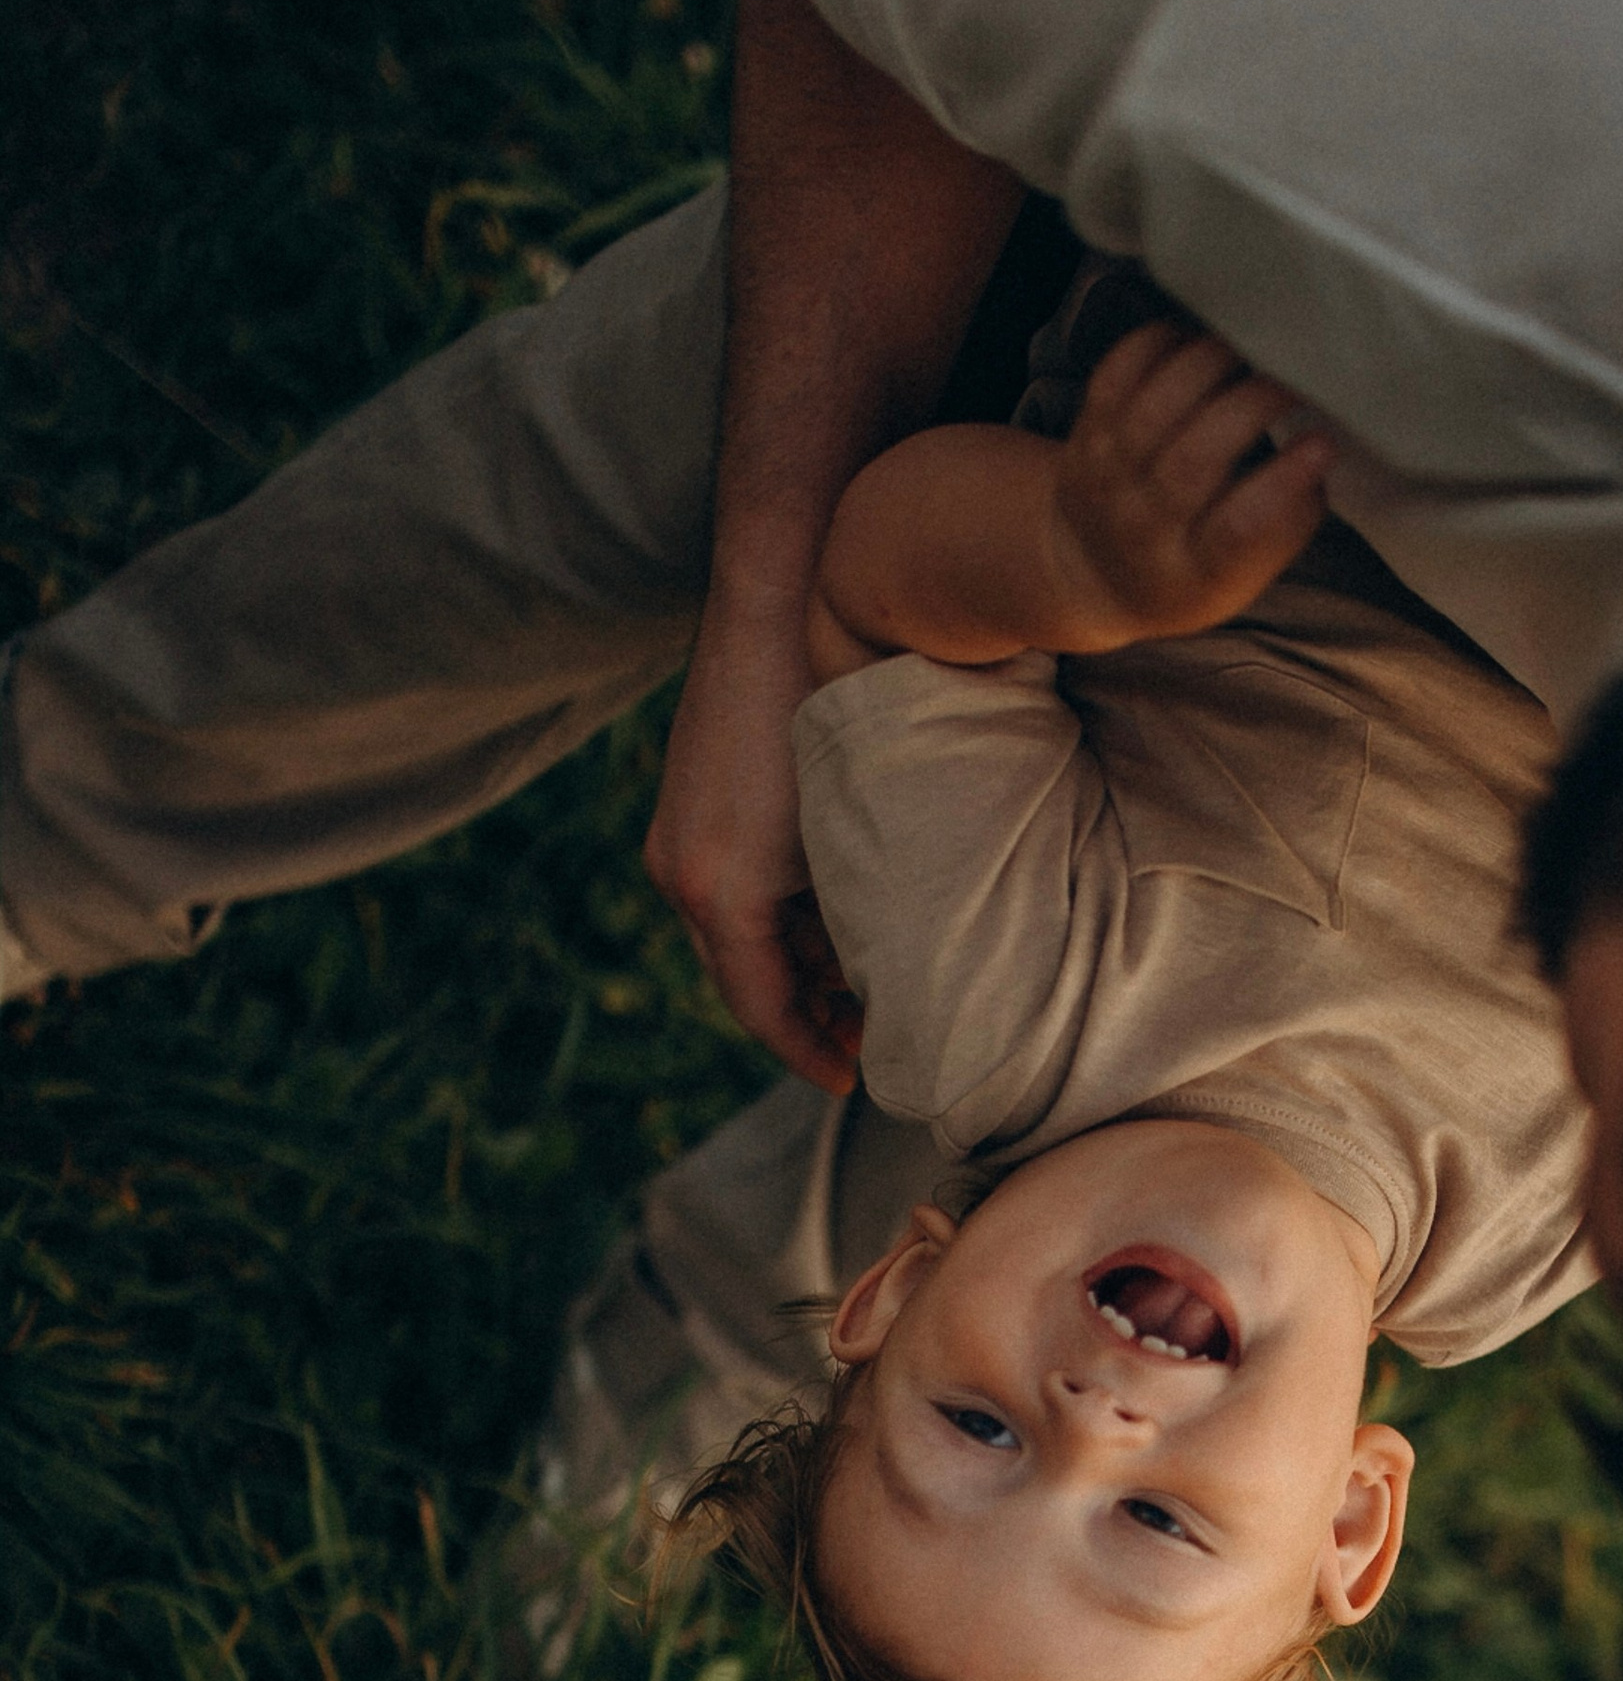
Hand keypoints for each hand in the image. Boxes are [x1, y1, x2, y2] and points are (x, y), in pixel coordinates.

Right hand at [645, 592, 862, 1093]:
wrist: (781, 598)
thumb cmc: (832, 712)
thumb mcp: (859, 834)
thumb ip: (863, 917)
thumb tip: (890, 984)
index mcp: (718, 895)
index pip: (762, 1011)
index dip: (811, 1054)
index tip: (856, 1082)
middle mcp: (679, 872)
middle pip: (743, 978)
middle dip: (807, 1014)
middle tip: (869, 1036)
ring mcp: (675, 835)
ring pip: (737, 933)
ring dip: (796, 962)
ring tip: (862, 977)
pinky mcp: (687, 802)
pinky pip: (730, 887)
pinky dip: (779, 913)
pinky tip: (834, 907)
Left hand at [1044, 321, 1333, 645]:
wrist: (1094, 571)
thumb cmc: (1194, 568)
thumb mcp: (1245, 575)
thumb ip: (1287, 521)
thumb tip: (1321, 448)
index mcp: (1193, 575)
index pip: (1237, 529)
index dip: (1284, 482)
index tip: (1323, 443)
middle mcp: (1141, 528)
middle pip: (1193, 460)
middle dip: (1252, 406)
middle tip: (1293, 380)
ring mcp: (1107, 477)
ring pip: (1155, 407)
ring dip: (1210, 364)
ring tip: (1250, 351)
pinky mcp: (1087, 430)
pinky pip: (1120, 371)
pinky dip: (1162, 345)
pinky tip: (1197, 343)